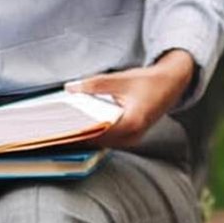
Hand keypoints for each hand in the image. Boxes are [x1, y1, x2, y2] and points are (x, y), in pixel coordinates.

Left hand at [69, 49, 195, 149]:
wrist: (170, 85)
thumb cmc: (148, 82)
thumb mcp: (120, 79)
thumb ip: (94, 85)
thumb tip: (70, 88)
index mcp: (131, 123)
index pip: (96, 132)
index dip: (75, 132)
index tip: (58, 130)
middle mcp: (131, 137)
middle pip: (96, 141)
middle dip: (75, 136)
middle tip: (53, 131)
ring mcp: (131, 139)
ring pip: (100, 143)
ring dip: (82, 137)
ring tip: (61, 130)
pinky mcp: (129, 137)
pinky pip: (106, 140)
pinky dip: (92, 134)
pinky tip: (78, 127)